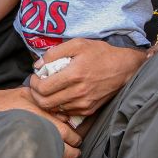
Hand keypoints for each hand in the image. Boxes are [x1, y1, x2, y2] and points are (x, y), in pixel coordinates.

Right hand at [0, 87, 82, 157]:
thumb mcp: (24, 95)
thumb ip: (43, 102)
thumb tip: (63, 115)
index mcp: (35, 116)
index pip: (61, 130)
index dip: (73, 137)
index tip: (77, 139)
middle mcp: (32, 132)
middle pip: (59, 146)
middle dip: (72, 151)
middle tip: (77, 152)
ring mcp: (25, 145)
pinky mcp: (17, 155)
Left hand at [28, 38, 145, 116]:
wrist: (124, 68)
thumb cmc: (101, 54)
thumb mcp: (78, 44)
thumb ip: (55, 52)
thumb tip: (38, 65)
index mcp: (74, 74)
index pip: (43, 88)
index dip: (34, 83)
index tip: (35, 77)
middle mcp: (79, 92)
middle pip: (46, 103)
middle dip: (36, 95)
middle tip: (38, 86)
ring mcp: (84, 103)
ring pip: (55, 109)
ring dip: (47, 101)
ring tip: (49, 90)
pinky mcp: (89, 110)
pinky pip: (67, 112)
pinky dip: (60, 105)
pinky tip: (61, 95)